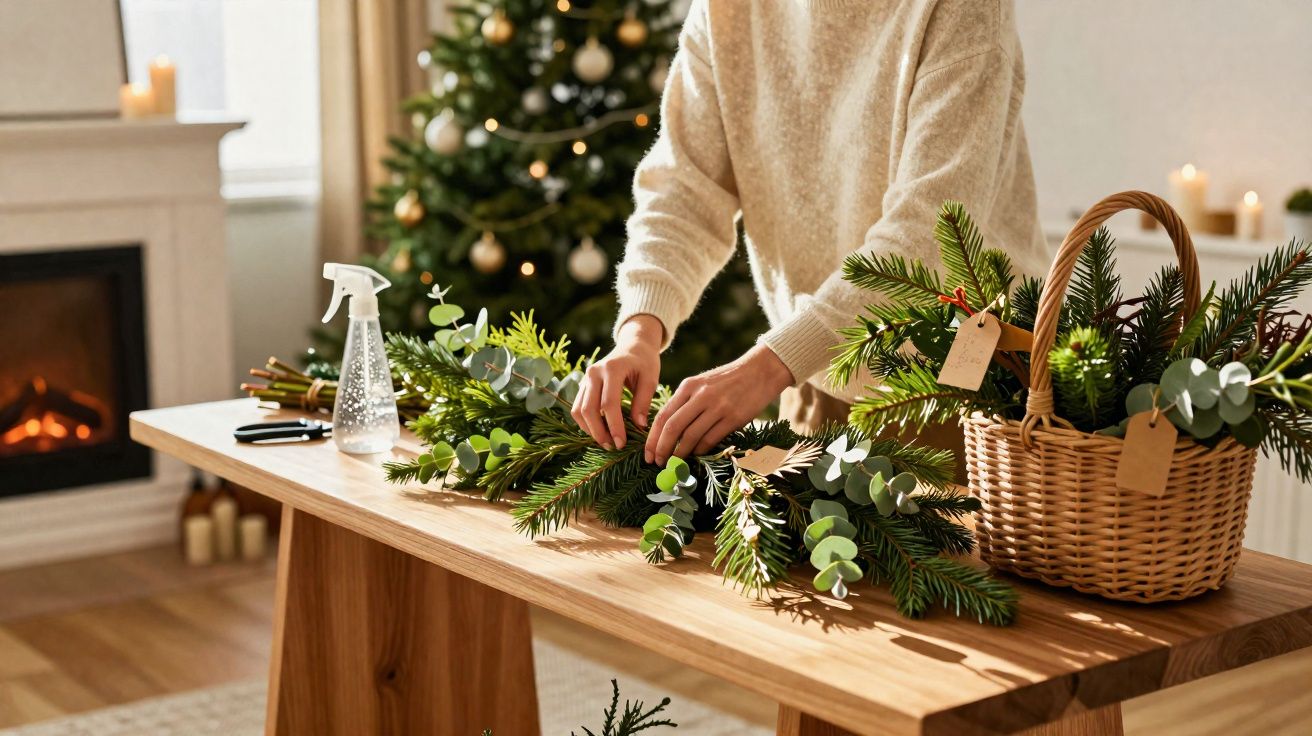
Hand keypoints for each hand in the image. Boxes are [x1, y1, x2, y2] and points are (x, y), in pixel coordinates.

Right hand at [571, 315, 662, 449]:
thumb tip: (639, 426)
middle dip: (598, 432)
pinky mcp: (582, 384)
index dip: (614, 426)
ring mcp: (585, 378)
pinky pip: (577, 407)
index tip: (621, 443)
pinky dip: (585, 422)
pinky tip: (600, 431)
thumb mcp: (650, 379)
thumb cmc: (644, 362)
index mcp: (612, 369)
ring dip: (589, 429)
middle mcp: (594, 372)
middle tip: (612, 447)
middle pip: (588, 409)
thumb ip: (643, 402)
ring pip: (578, 410)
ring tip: (606, 441)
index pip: (609, 403)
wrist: (632, 346)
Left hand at [645, 344, 793, 464]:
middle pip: (672, 428)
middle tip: (657, 463)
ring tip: (675, 463)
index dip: (652, 438)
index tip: (647, 453)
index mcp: (688, 386)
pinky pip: (710, 439)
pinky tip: (696, 454)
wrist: (760, 371)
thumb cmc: (728, 380)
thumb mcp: (702, 383)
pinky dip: (700, 450)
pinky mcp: (733, 418)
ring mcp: (717, 407)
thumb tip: (667, 431)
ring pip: (690, 437)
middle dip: (662, 449)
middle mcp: (700, 396)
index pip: (663, 415)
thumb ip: (685, 402)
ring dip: (680, 454)